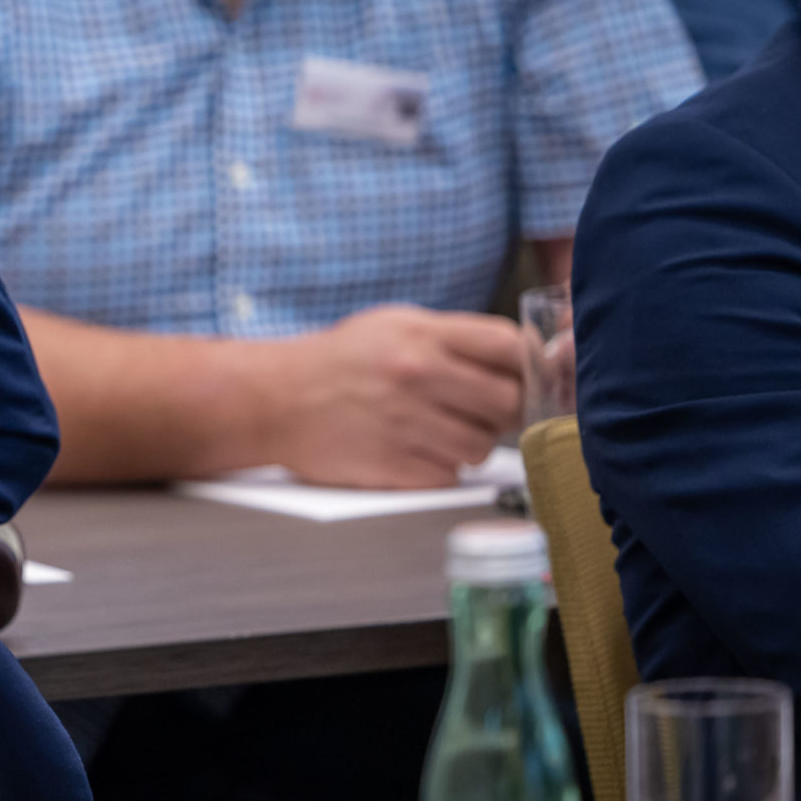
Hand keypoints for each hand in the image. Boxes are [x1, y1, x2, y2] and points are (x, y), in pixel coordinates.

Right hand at [254, 306, 523, 488]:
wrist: (273, 399)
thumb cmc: (339, 361)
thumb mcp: (393, 325)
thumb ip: (453, 338)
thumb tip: (521, 358)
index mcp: (421, 335)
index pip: (510, 346)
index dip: (527, 364)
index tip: (521, 376)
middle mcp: (417, 375)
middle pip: (508, 402)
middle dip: (502, 410)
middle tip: (479, 411)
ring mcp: (406, 423)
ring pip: (482, 446)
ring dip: (469, 444)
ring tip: (438, 431)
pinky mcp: (393, 466)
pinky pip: (449, 475)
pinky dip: (440, 469)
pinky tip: (414, 451)